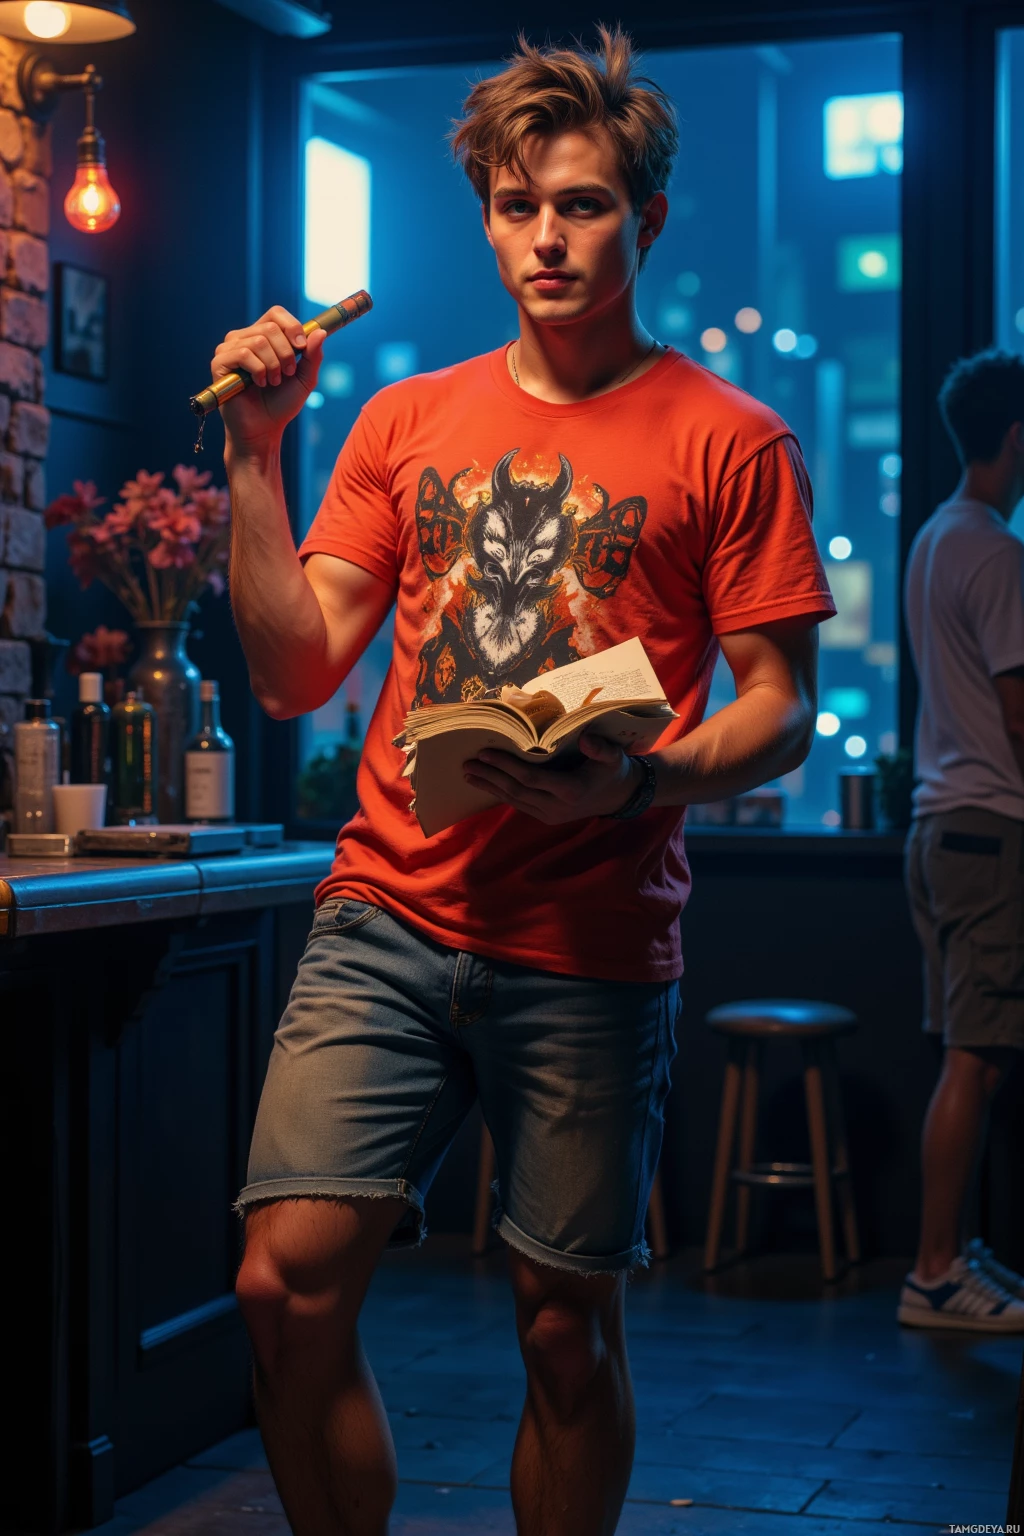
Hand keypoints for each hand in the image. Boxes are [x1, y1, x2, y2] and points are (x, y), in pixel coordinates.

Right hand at [213, 305, 325, 455]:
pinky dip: (258, 370)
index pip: (276, 313)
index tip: (301, 348)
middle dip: (286, 353)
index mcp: (262, 336)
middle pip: (270, 327)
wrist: (264, 430)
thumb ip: (313, 356)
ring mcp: (229, 349)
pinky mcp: (219, 363)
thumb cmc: (282, 404)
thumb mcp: (305, 379)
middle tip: (285, 375)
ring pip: (258, 341)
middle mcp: (243, 338)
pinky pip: (243, 354)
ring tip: (272, 382)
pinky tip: (259, 384)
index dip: (292, 326)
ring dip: (273, 365)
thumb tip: (320, 331)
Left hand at [464, 732, 641, 824]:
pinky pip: (519, 804)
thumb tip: (584, 738)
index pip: (530, 778)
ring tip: (468, 775)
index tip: (486, 753)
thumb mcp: (614, 755)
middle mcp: (556, 807)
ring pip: (514, 800)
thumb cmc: (613, 770)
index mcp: (571, 791)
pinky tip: (487, 784)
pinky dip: (501, 793)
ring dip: (490, 787)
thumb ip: (601, 748)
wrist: (619, 796)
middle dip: (490, 776)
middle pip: (516, 790)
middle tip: (467, 763)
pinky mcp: (546, 817)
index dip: (506, 766)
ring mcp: (550, 815)